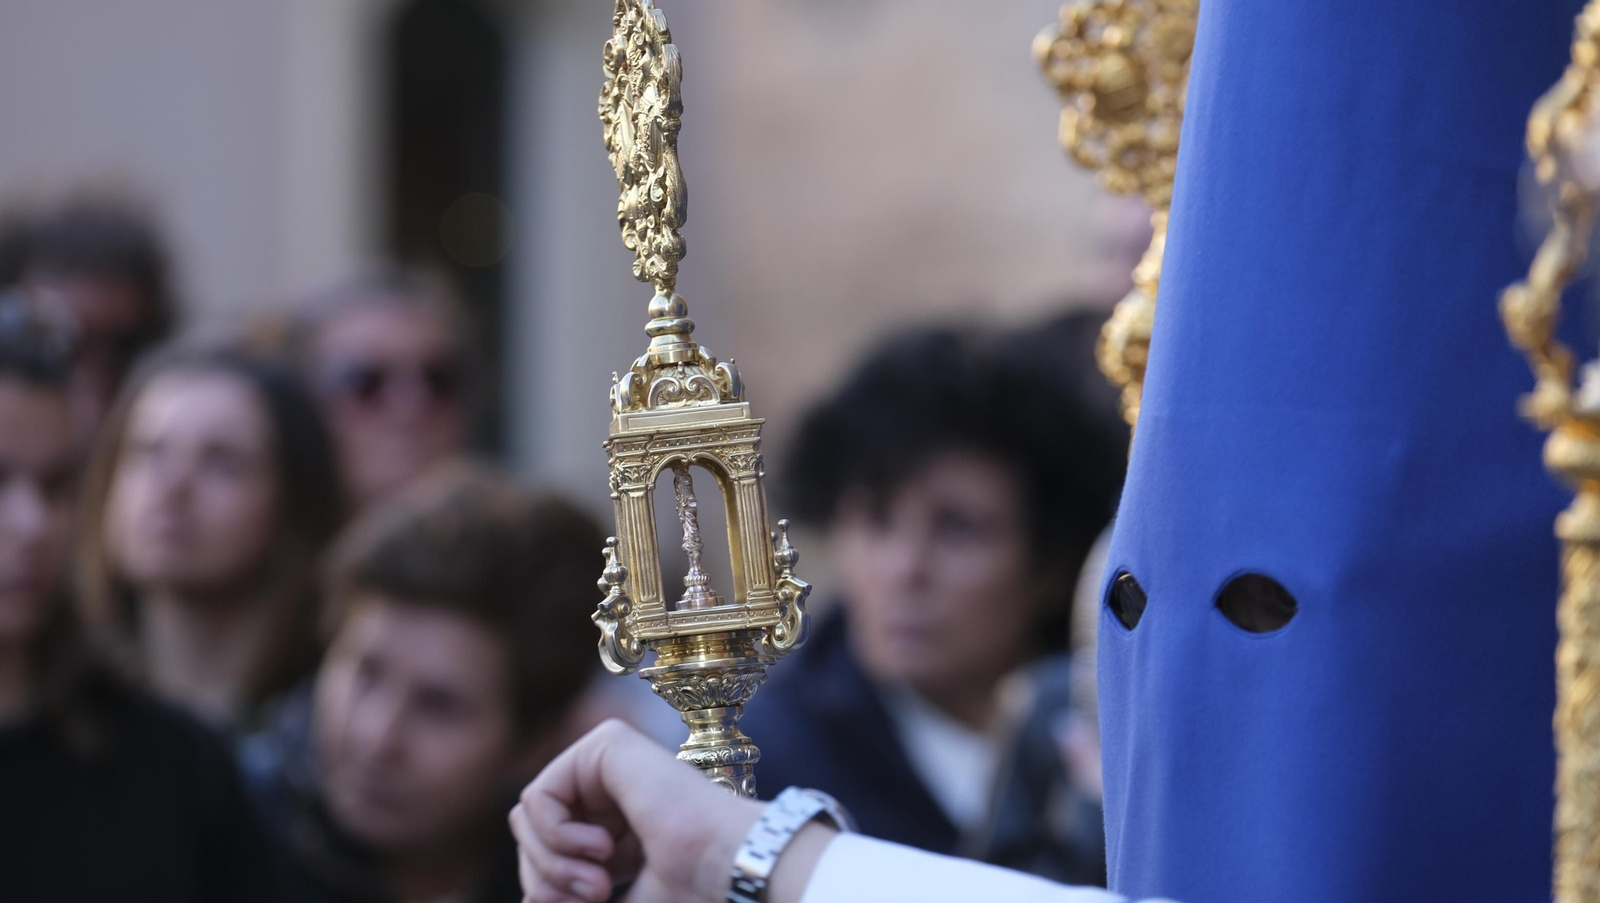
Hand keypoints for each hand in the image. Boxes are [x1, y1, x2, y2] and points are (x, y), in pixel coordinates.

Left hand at [510, 719, 762, 902]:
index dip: (551, 888)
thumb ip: (570, 898)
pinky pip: (538, 796)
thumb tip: (529, 900)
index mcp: (614, 822)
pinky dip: (556, 836)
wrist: (724, 864)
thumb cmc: (686, 888)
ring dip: (553, 863)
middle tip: (596, 895)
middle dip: (549, 878)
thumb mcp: (610, 901)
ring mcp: (607, 760)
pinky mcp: (605, 742)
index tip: (597, 902)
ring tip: (599, 883)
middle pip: (528, 833)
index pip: (544, 852)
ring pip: (527, 817)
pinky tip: (603, 847)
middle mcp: (608, 786)